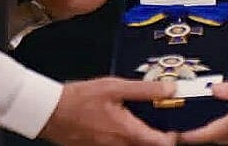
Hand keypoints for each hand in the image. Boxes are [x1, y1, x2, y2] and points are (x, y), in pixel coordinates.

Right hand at [40, 77, 176, 145]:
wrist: (49, 112)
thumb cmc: (79, 99)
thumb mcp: (114, 87)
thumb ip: (144, 89)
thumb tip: (170, 88)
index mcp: (128, 132)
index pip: (162, 144)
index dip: (174, 137)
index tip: (178, 126)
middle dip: (159, 137)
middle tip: (164, 120)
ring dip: (143, 136)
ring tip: (143, 118)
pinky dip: (128, 136)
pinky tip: (125, 121)